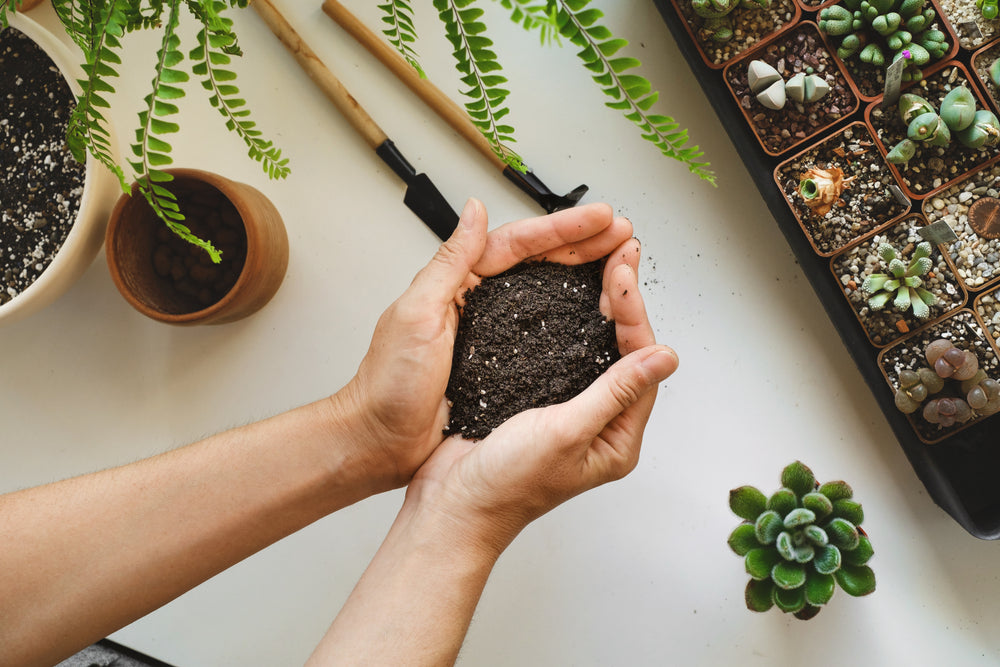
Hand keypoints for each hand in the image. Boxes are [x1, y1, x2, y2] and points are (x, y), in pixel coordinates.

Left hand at [335, 199, 634, 489]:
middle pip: (539, 262)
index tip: (600, 220)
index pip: (518, 244)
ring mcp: (492, 332)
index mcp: (458, 283)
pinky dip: (571, 316)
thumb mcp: (417, 315)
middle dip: (584, 244)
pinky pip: (543, 330)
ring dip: (583, 274)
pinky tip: (595, 312)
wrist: (381, 441)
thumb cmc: (388, 386)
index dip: (563, 230)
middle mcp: (478, 302)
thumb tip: (474, 212)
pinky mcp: (501, 364)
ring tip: (618, 263)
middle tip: (623, 235)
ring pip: (546, 291)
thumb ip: (449, 262)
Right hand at [401, 238, 678, 555]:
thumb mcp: (566, 434)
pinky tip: (565, 295)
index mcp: (615, 439)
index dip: (633, 314)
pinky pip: (561, 351)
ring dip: (599, 305)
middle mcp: (597, 423)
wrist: (452, 504)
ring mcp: (566, 409)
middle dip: (623, 300)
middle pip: (623, 349)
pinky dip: (565, 320)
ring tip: (604, 264)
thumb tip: (663, 359)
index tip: (622, 276)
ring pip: (593, 345)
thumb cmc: (505, 486)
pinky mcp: (537, 398)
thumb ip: (614, 393)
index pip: (639, 363)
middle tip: (622, 255)